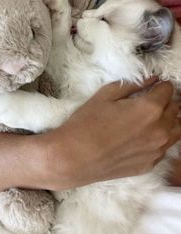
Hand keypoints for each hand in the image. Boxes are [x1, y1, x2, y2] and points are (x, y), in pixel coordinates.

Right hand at [42, 78, 179, 189]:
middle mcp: (160, 130)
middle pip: (175, 109)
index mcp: (150, 109)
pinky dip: (158, 139)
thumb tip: (152, 79)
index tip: (152, 85)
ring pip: (176, 130)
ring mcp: (157, 150)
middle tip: (149, 100)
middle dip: (165, 101)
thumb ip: (133, 84)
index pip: (168, 90)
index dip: (160, 85)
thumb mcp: (106, 95)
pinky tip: (141, 137)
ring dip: (167, 120)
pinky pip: (163, 148)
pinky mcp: (149, 165)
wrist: (73, 158)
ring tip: (150, 118)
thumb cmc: (86, 123)